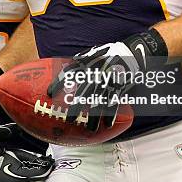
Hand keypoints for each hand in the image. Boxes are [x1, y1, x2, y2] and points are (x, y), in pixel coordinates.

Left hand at [48, 29, 166, 130]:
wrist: (132, 52)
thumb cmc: (110, 54)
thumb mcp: (94, 52)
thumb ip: (81, 61)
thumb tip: (64, 70)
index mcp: (88, 63)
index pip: (70, 72)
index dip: (59, 82)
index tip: (49, 92)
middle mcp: (97, 73)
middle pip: (84, 92)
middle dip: (76, 106)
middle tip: (69, 119)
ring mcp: (109, 81)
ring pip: (99, 102)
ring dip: (94, 117)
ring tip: (89, 130)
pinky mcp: (120, 87)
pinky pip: (114, 103)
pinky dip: (110, 114)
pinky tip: (106, 124)